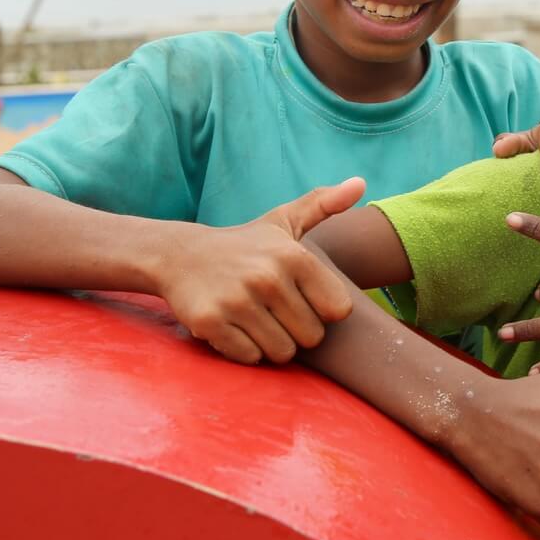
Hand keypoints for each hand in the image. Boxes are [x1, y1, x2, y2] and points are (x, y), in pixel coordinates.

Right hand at [158, 178, 362, 365]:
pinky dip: (244, 350)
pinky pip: (249, 357)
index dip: (322, 310)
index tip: (301, 298)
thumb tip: (361, 183)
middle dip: (297, 331)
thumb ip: (324, 204)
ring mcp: (238, 301)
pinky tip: (234, 327)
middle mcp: (268, 278)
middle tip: (275, 312)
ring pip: (282, 352)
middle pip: (312, 337)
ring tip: (256, 320)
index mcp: (294, 256)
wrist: (179, 254)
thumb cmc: (243, 244)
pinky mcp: (211, 322)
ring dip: (271, 344)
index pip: (338, 310)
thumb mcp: (283, 220)